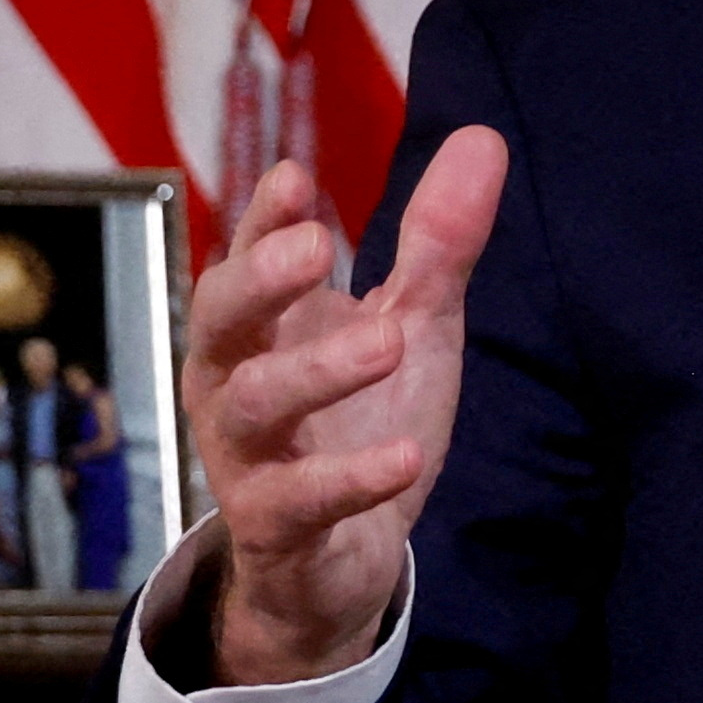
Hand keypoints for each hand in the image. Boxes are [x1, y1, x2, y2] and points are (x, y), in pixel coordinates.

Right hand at [185, 130, 509, 685]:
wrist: (338, 565)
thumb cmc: (362, 424)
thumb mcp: (411, 326)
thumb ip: (436, 245)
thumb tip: (483, 137)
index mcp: (261, 326)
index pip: (247, 256)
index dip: (264, 219)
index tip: (296, 177)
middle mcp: (234, 383)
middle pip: (219, 319)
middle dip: (260, 280)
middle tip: (316, 248)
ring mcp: (246, 458)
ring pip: (256, 404)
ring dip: (316, 372)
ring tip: (387, 344)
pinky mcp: (275, 529)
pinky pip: (298, 501)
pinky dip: (351, 478)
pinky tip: (406, 457)